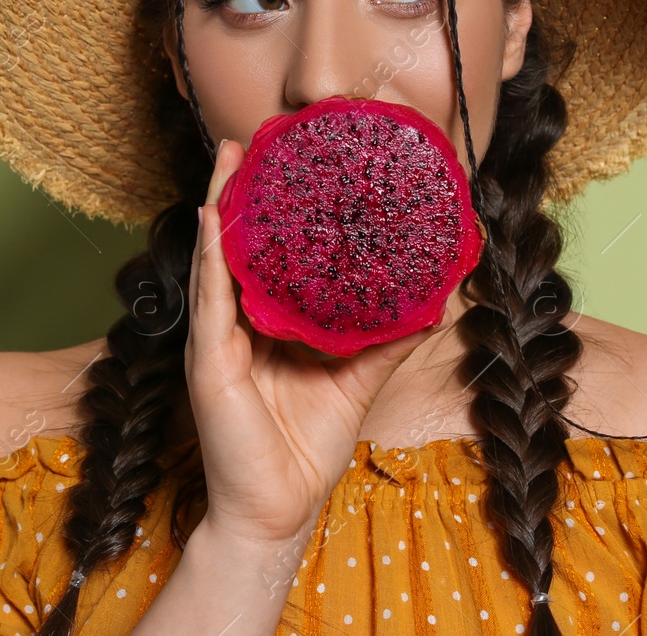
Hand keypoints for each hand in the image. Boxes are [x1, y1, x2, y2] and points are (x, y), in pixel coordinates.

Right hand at [183, 137, 448, 546]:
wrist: (278, 510)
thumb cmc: (308, 447)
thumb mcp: (358, 379)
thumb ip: (389, 339)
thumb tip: (437, 301)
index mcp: (269, 322)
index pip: (269, 254)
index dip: (275, 208)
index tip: (293, 158)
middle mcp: (239, 322)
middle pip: (237, 245)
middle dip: (242, 190)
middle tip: (254, 136)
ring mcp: (219, 339)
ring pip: (217, 259)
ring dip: (219, 205)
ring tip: (230, 156)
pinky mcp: (209, 361)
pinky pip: (210, 299)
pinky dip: (210, 257)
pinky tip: (211, 218)